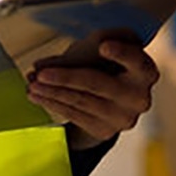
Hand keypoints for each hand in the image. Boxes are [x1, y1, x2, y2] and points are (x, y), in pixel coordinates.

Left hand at [27, 40, 159, 148]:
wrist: (110, 99)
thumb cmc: (104, 65)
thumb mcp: (99, 51)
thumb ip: (81, 50)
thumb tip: (43, 65)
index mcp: (145, 71)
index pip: (137, 62)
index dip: (122, 54)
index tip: (103, 46)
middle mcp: (139, 97)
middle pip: (97, 83)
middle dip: (65, 78)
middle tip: (40, 74)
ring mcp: (123, 117)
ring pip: (81, 100)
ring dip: (51, 91)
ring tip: (31, 84)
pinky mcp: (105, 130)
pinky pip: (74, 114)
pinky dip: (52, 103)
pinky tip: (36, 95)